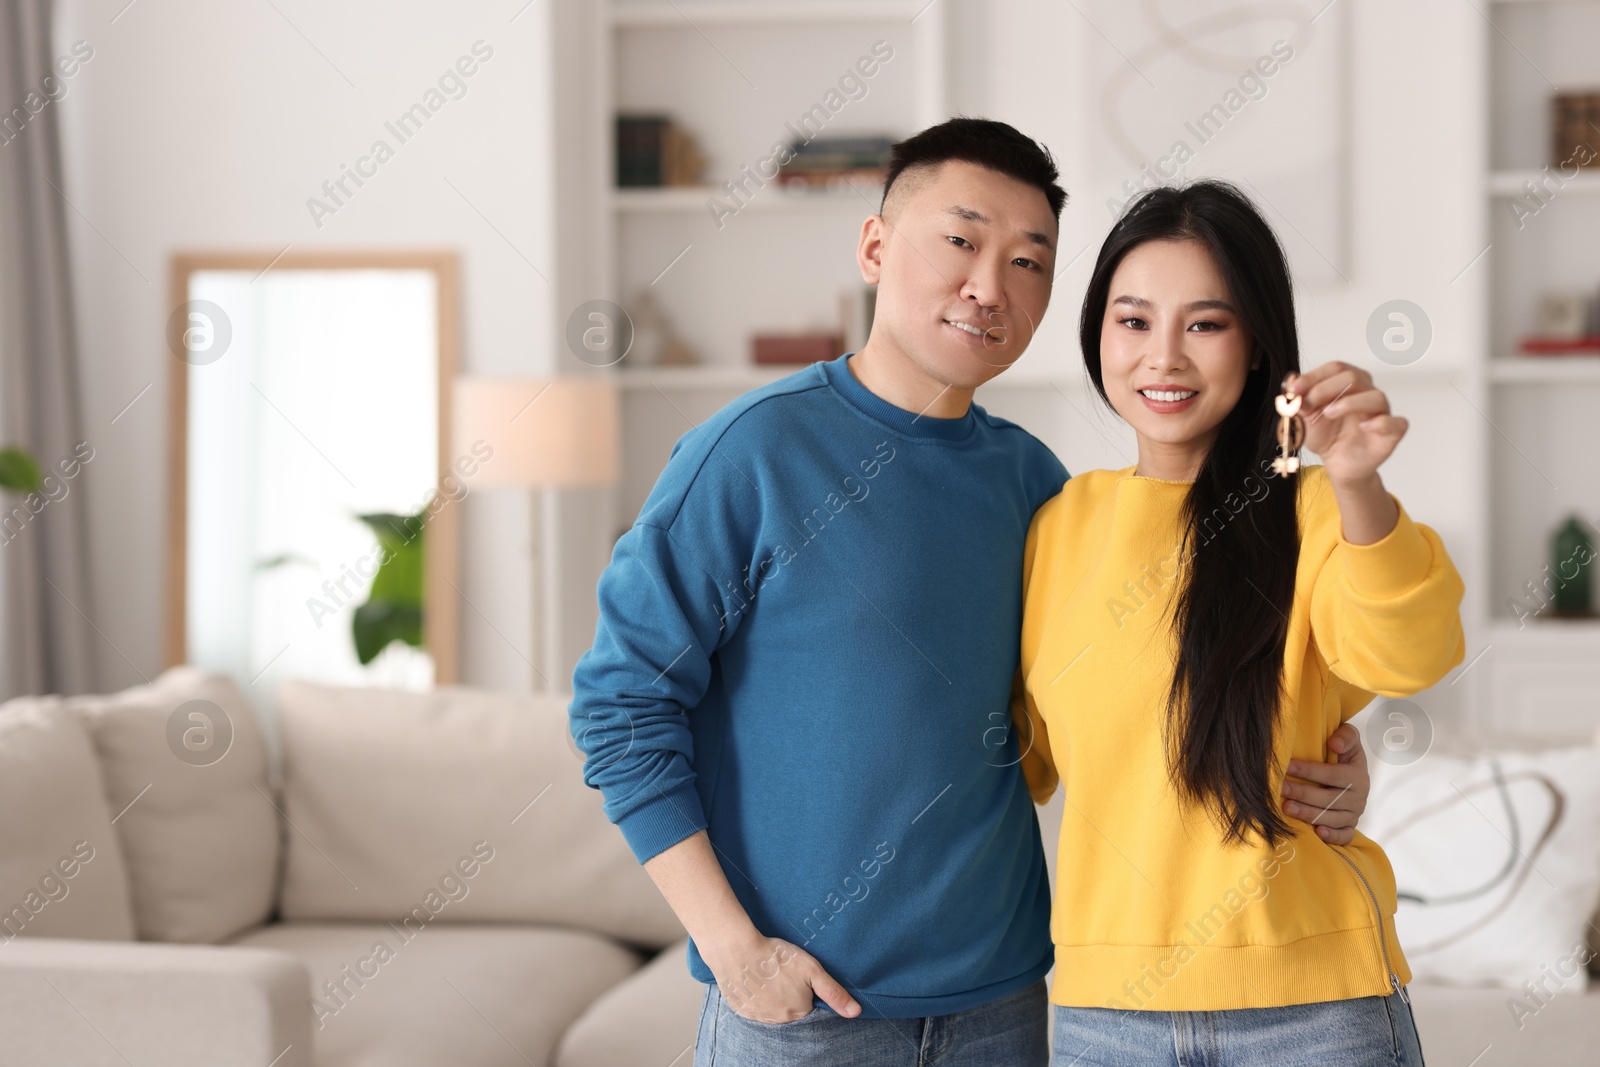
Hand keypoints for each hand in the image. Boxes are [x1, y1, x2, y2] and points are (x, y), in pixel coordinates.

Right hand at [702, 932, 860, 1023]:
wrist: (737, 949)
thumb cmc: (776, 956)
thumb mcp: (812, 969)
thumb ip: (834, 992)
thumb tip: (856, 1012)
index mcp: (798, 1012)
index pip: (808, 1007)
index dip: (805, 990)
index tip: (798, 977)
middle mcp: (779, 1020)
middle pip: (790, 1010)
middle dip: (789, 994)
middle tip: (782, 973)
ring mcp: (758, 1017)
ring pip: (771, 1010)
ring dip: (772, 998)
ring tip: (768, 975)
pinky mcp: (742, 1010)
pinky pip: (754, 1008)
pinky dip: (756, 997)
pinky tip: (755, 981)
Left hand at [1282, 722, 1369, 845]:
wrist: (1353, 773)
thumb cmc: (1344, 754)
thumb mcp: (1349, 739)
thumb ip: (1346, 735)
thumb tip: (1334, 744)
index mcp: (1358, 776)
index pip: (1331, 775)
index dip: (1308, 771)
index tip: (1286, 766)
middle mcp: (1358, 797)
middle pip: (1328, 799)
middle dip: (1302, 793)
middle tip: (1280, 788)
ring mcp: (1354, 814)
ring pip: (1331, 818)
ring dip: (1308, 814)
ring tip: (1286, 807)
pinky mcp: (1349, 827)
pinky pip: (1345, 836)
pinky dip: (1333, 837)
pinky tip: (1317, 833)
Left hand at [1283, 363, 1406, 485]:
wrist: (1337, 463)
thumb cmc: (1326, 435)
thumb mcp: (1305, 418)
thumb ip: (1299, 401)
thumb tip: (1292, 382)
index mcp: (1348, 383)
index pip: (1335, 368)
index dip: (1313, 376)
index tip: (1294, 389)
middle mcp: (1367, 392)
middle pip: (1353, 377)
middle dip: (1325, 389)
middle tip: (1308, 404)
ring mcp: (1381, 412)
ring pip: (1376, 397)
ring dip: (1349, 403)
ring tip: (1328, 414)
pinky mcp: (1392, 432)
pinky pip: (1396, 422)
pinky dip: (1380, 422)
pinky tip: (1363, 426)